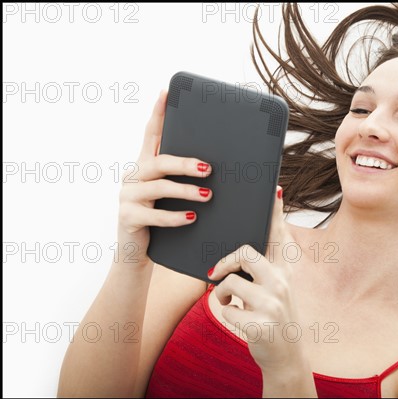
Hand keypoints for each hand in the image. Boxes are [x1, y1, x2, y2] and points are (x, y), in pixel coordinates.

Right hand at [116, 91, 212, 265]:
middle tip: (209, 168)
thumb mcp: (172, 197)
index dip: (157, 113)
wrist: (136, 253)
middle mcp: (132, 176)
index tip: (166, 92)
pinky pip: (153, 214)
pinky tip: (191, 218)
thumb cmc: (161, 220)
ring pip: (158, 186)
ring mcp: (127, 196)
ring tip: (208, 195)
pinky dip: (174, 216)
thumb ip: (183, 180)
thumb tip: (216, 166)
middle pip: (158, 161)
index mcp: (144, 166)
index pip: (150, 135)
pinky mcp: (127, 217)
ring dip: (186, 190)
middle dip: (185, 163)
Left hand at [209, 186, 305, 373]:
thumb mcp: (275, 290)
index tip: (273, 189)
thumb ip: (263, 268)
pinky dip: (225, 314)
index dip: (275, 212)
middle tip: (215, 272)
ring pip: (229, 282)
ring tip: (230, 302)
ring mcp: (272, 304)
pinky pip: (225, 310)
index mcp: (285, 271)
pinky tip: (237, 319)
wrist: (286, 356)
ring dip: (222, 294)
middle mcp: (282, 283)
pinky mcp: (260, 325)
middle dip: (225, 262)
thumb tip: (238, 251)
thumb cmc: (272, 317)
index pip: (279, 236)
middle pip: (245, 253)